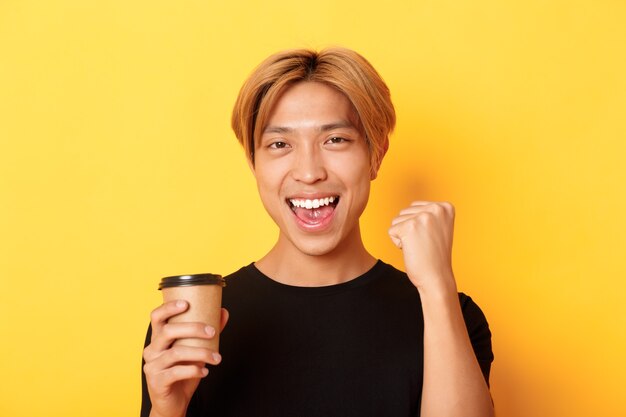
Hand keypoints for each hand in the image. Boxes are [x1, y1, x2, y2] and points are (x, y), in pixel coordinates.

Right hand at [143, 300, 228, 416]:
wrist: (173, 403)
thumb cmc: (182, 373)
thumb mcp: (195, 350)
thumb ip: (207, 332)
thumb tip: (223, 312)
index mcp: (158, 339)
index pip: (156, 317)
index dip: (168, 307)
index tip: (186, 303)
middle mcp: (151, 350)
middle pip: (168, 331)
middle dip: (193, 328)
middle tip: (212, 332)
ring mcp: (152, 366)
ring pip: (175, 353)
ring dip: (201, 353)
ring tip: (217, 358)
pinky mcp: (157, 382)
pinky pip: (176, 372)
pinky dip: (194, 370)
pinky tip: (205, 371)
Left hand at [388, 201, 456, 293]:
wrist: (437, 277)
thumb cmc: (435, 256)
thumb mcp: (438, 227)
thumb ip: (428, 214)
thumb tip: (411, 208)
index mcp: (445, 207)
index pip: (415, 207)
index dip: (418, 226)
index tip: (431, 238)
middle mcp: (436, 208)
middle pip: (405, 212)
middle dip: (409, 230)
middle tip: (424, 244)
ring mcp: (423, 217)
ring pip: (397, 221)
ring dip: (403, 236)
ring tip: (419, 247)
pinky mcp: (409, 227)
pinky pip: (391, 231)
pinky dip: (398, 243)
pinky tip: (412, 251)